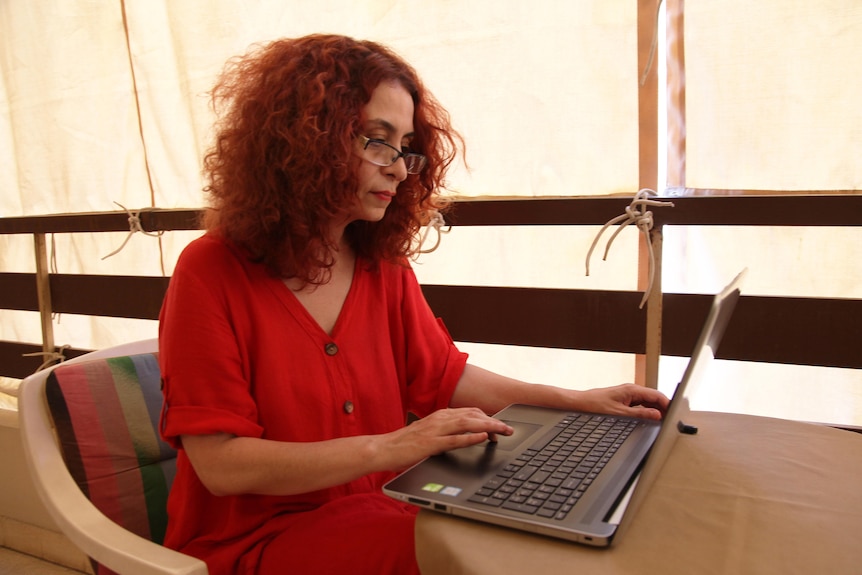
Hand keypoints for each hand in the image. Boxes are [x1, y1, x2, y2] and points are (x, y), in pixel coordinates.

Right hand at [374, 407, 513, 470]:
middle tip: (509, 429)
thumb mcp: (428, 434)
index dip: (488, 418)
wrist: (382, 449)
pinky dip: (470, 437)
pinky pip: (454, 440)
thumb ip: (444, 433)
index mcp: (440, 416)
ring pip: (468, 424)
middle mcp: (439, 419)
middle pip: (473, 415)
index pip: (470, 412)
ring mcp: (435, 431)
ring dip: (488, 426)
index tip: (500, 426)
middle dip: (494, 421)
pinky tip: (482, 438)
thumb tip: (462, 436)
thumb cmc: (404, 444)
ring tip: (503, 431)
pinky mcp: (430, 444)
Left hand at [574, 384, 668, 420]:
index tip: (675, 413)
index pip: (657, 395)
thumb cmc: (594, 406)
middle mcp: (631, 391)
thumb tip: (657, 415)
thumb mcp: (619, 413)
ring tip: (663, 422)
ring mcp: (628, 395)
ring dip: (655, 410)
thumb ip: (640, 414)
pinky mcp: (624, 401)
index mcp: (632, 390)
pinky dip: (647, 412)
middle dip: (663, 408)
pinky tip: (649, 420)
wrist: (580, 403)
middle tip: (671, 421)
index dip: (668, 404)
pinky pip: (640, 405)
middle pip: (654, 398)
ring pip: (648, 402)